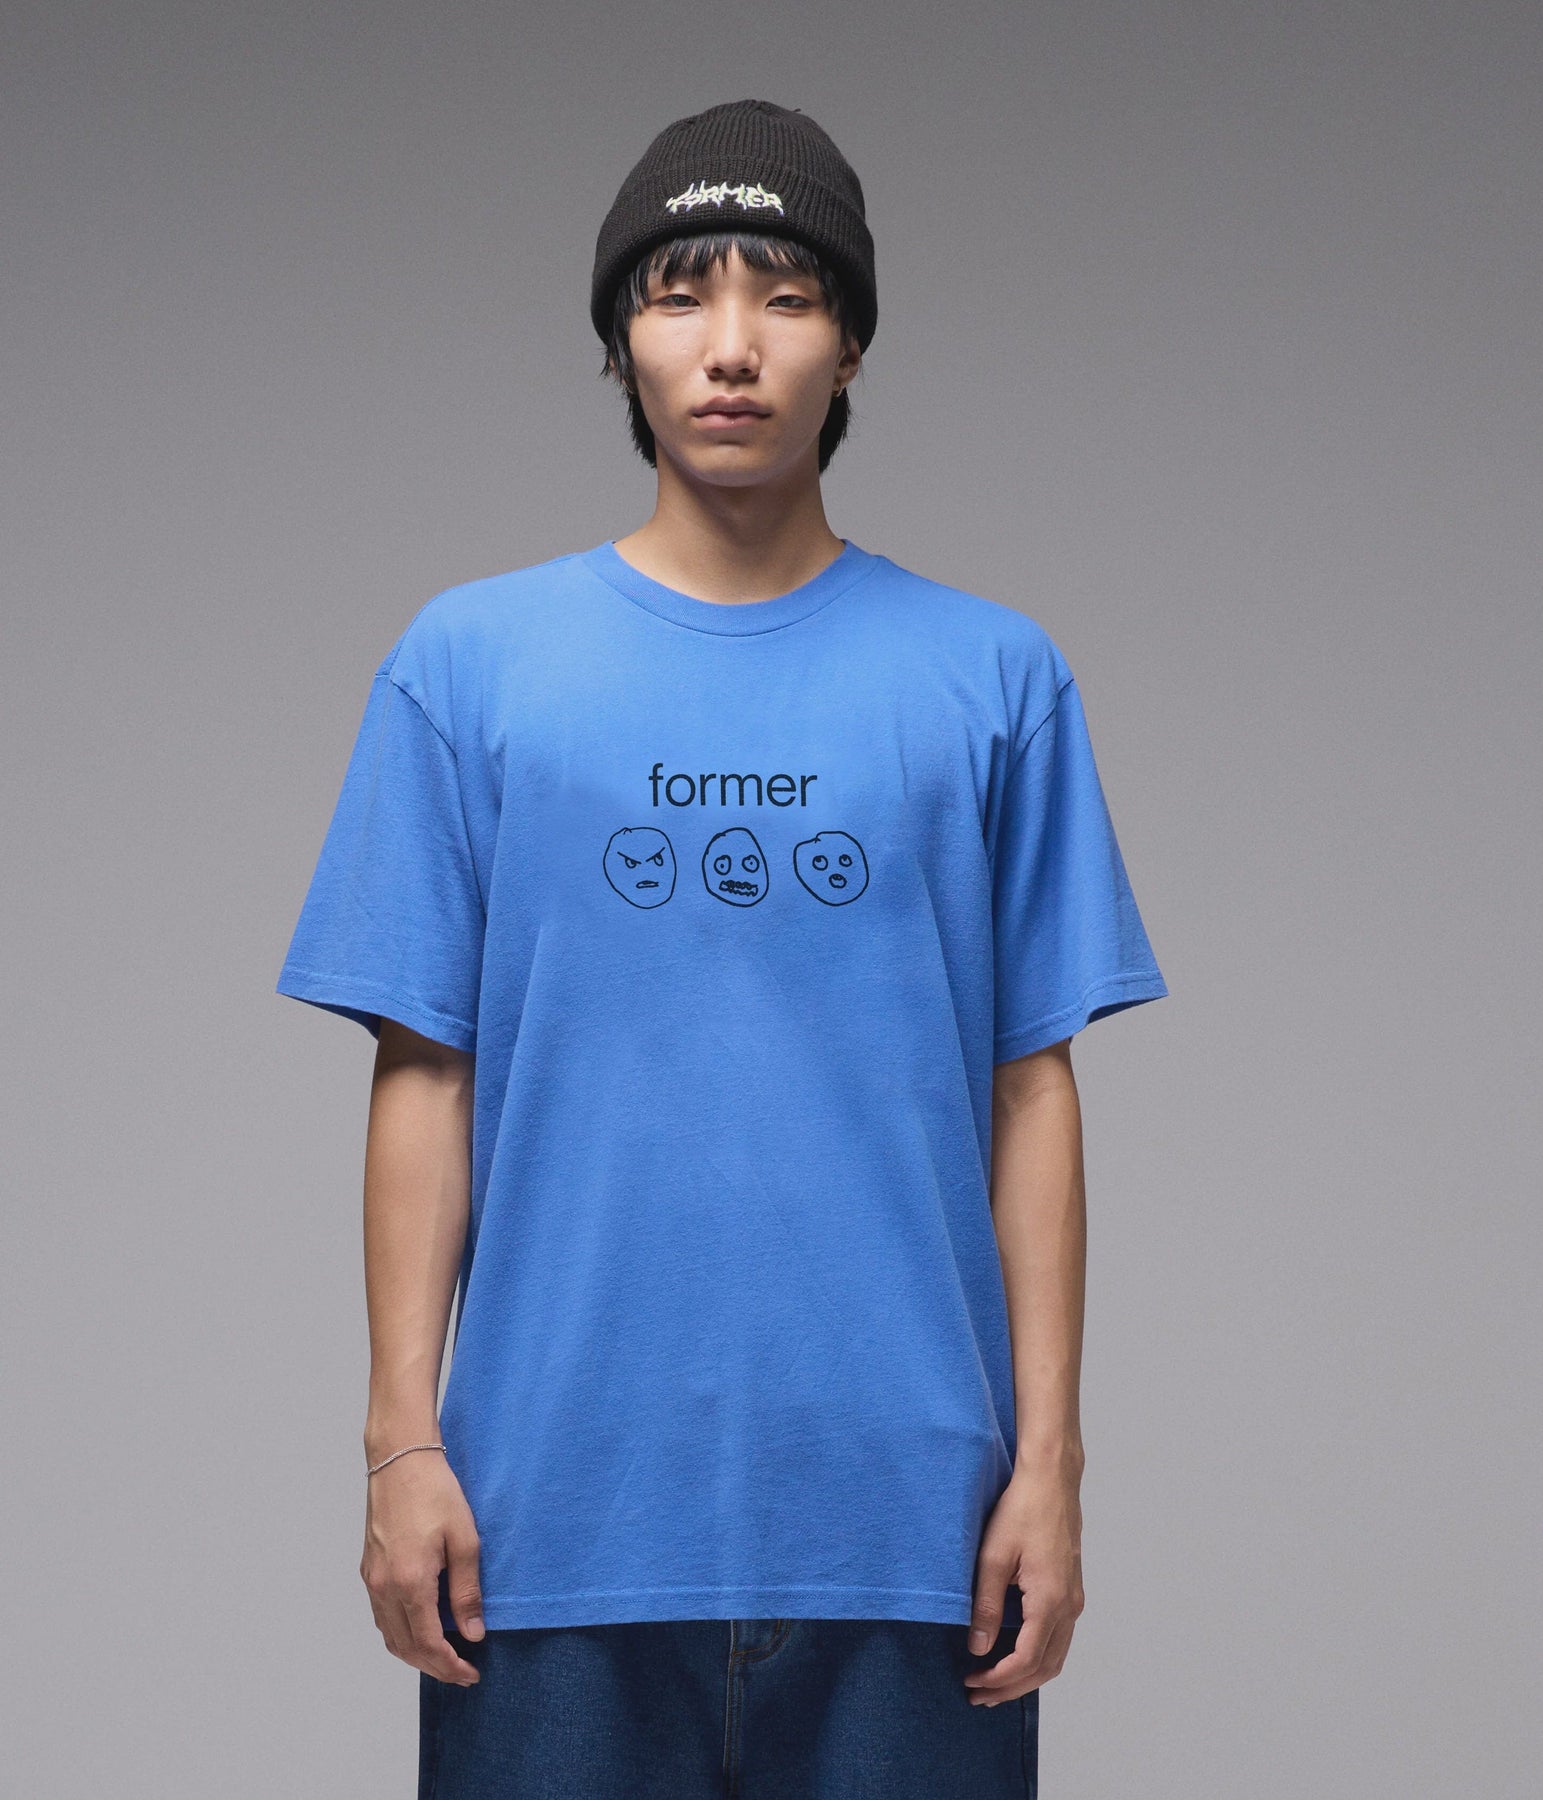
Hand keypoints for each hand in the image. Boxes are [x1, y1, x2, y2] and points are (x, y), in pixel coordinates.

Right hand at [360, 1450, 485, 1684]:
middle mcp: (384, 1587)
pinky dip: (400, 1633)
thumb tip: (473, 1633)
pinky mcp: (368, 1569)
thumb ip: (467, 1591)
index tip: (471, 1673)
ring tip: (445, 1656)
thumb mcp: (465, 1540)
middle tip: (462, 1673)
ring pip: (389, 1636)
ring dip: (415, 1654)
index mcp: (410, 1582)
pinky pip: (382, 1616)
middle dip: (434, 1667)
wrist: (400, 1460)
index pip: (428, 1644)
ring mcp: (372, 1580)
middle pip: (405, 1648)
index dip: (450, 1666)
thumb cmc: (435, 1493)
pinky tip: (420, 1629)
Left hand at [962, 1461, 1084, 1704]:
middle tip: (979, 1695)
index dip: (998, 1678)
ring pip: (1055, 1656)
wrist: (1051, 1479)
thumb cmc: (1022, 1509)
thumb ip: (986, 1605)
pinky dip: (1038, 1656)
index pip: (1026, 1660)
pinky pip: (1059, 1637)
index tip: (971, 1681)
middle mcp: (1069, 1606)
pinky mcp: (1071, 1589)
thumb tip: (978, 1648)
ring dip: (1026, 1675)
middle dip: (1011, 1687)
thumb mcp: (993, 1556)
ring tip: (994, 1683)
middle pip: (1045, 1668)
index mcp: (1050, 1601)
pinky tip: (1015, 1653)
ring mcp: (1073, 1598)